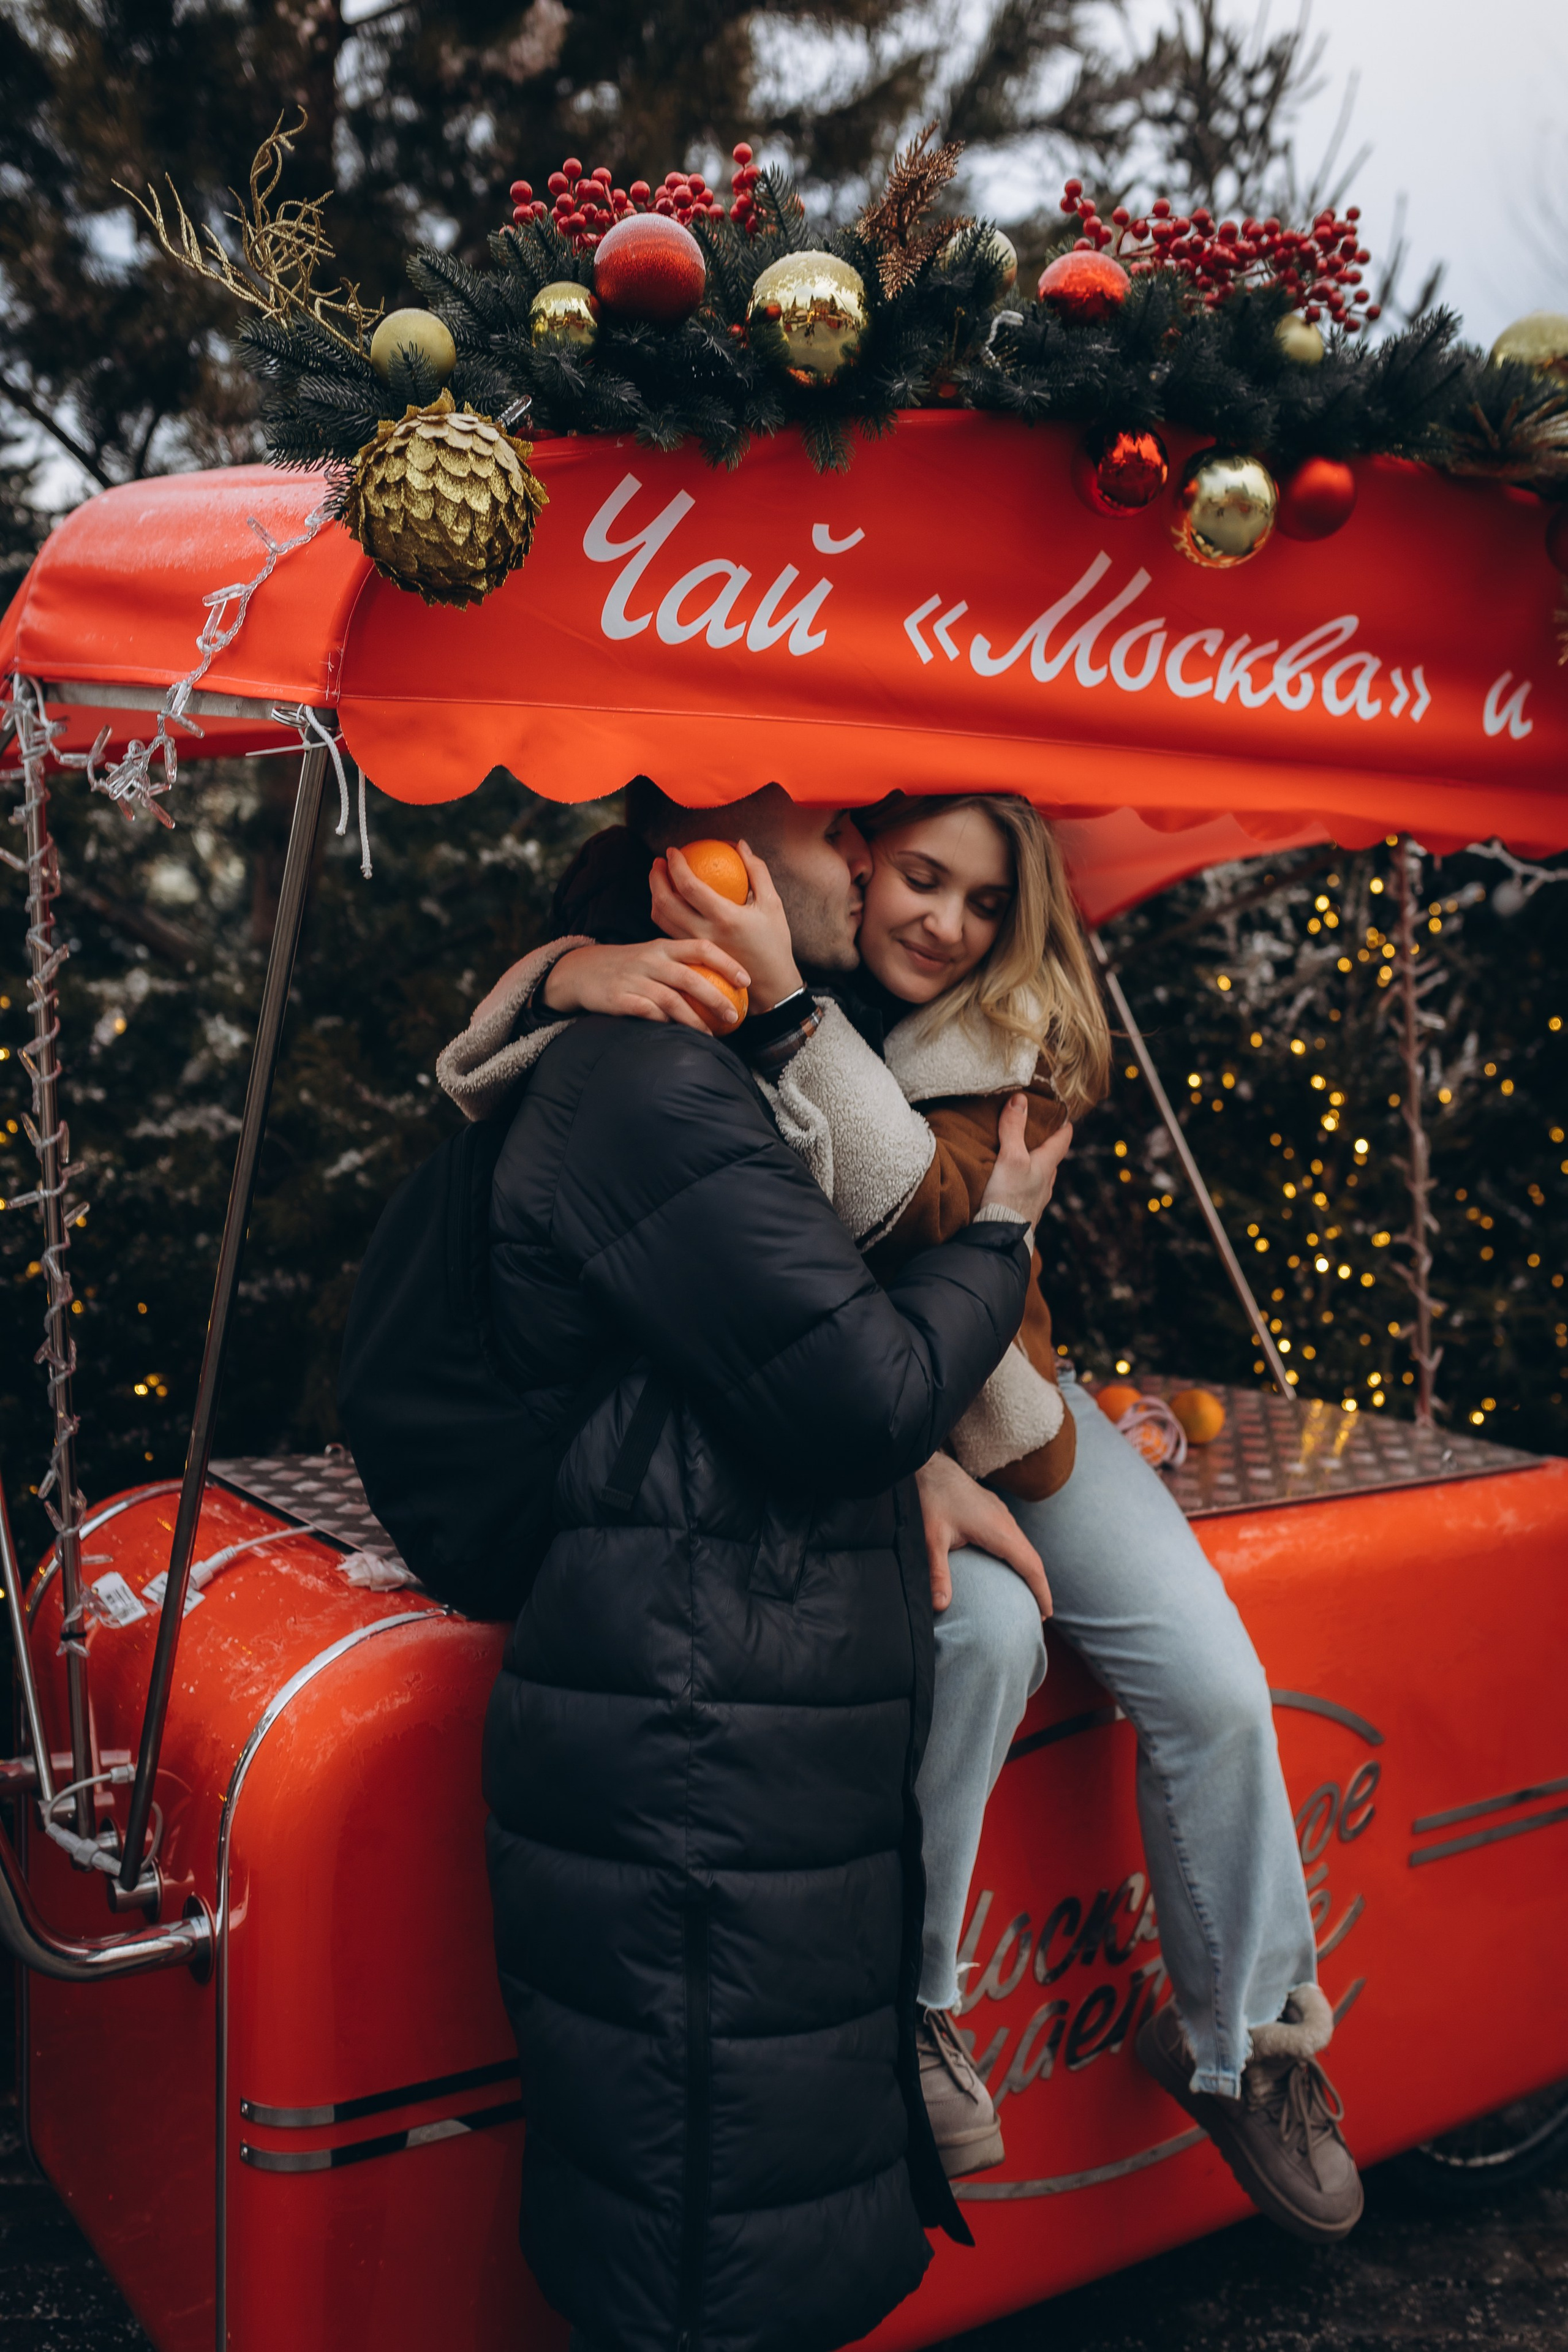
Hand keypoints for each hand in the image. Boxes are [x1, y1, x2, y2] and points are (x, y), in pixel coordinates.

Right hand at [542, 938, 751, 1030]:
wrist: (580, 971)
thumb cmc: (627, 967)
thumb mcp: (652, 955)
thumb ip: (681, 963)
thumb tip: (723, 982)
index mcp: (662, 946)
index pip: (701, 948)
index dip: (726, 963)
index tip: (746, 981)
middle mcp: (650, 960)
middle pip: (690, 977)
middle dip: (716, 998)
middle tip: (734, 1016)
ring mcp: (633, 979)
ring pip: (670, 999)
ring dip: (694, 1019)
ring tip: (710, 1034)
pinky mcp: (618, 998)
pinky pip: (646, 1012)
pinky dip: (663, 1022)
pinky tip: (676, 1034)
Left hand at [649, 840, 803, 1012]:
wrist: (771, 985)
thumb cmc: (774, 942)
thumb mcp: (773, 904)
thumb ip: (757, 871)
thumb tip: (740, 844)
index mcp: (725, 919)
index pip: (690, 887)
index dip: (676, 866)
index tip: (672, 851)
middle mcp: (705, 935)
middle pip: (666, 903)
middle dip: (656, 878)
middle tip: (658, 862)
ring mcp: (695, 948)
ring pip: (662, 919)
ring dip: (655, 895)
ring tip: (659, 878)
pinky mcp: (691, 957)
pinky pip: (668, 931)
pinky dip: (662, 913)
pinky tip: (668, 901)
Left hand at [915, 1452, 1051, 1618]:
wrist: (929, 1465)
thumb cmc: (930, 1499)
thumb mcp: (930, 1538)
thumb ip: (938, 1572)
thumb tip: (941, 1606)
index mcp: (998, 1530)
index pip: (1030, 1565)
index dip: (1041, 1591)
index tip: (1046, 1615)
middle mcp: (1005, 1521)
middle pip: (1032, 1557)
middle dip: (1040, 1586)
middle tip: (1041, 1614)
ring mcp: (1001, 1513)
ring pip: (1024, 1546)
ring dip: (1030, 1570)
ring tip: (1028, 1594)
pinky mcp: (994, 1510)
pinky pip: (1015, 1537)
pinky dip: (1020, 1556)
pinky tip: (1009, 1566)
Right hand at [979, 1098, 1072, 1227]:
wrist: (1002, 1236)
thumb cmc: (1010, 1195)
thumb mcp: (1010, 1156)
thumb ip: (1014, 1129)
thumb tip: (1020, 1099)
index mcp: (1047, 1165)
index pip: (1062, 1140)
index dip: (1063, 1125)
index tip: (1061, 1113)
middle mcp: (1046, 1181)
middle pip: (1051, 1157)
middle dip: (1045, 1142)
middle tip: (1035, 1129)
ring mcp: (1037, 1198)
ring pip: (1040, 1173)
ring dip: (1034, 1162)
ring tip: (1021, 1153)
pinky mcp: (1025, 1210)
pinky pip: (1028, 1188)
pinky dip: (1024, 1178)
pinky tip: (1012, 1180)